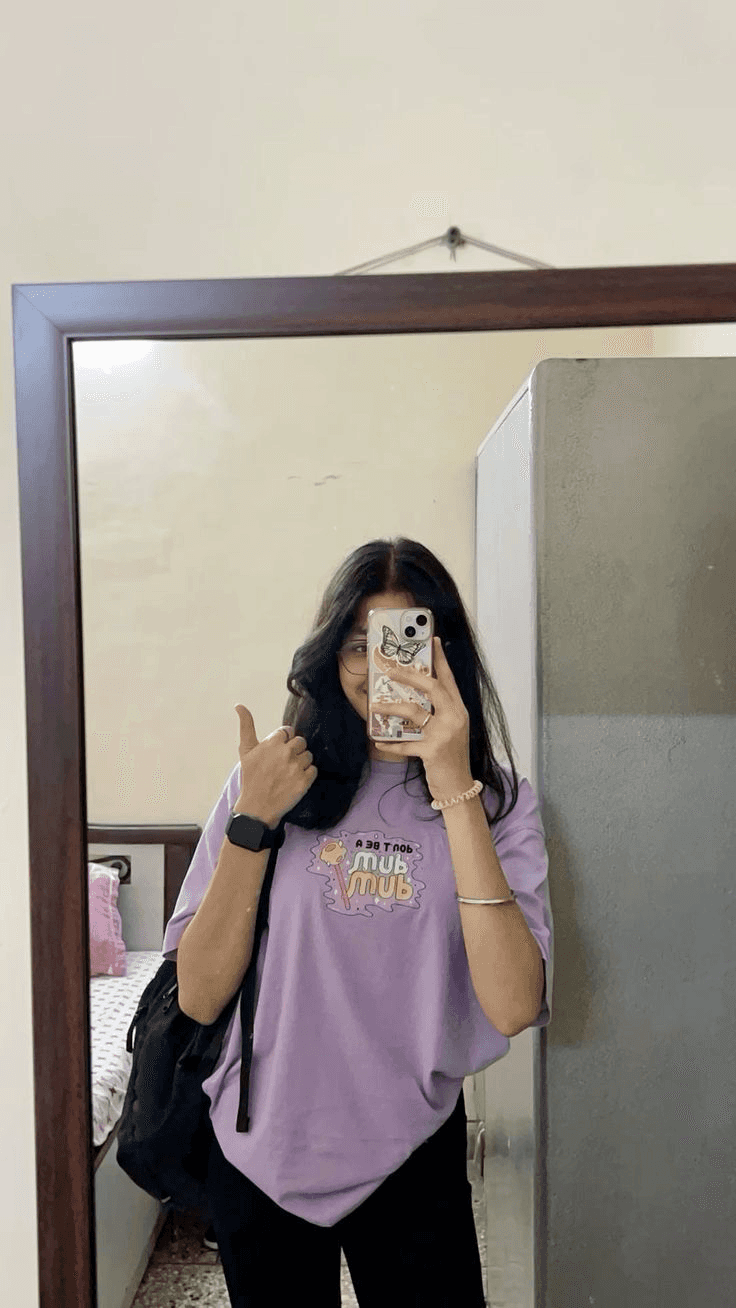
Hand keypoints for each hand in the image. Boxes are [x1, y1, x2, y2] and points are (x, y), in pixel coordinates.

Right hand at [233, 705, 317, 826]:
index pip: (288, 731)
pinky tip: (295, 780)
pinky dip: (307, 775)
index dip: (283, 741)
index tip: (277, 753)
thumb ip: (246, 725)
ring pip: (308, 755)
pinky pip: (314, 770)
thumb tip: (239, 705)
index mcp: (272, 742)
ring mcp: (296, 767)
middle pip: (301, 742)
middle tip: (283, 764)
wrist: (257, 807)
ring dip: (301, 762)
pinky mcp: (305, 781)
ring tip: (288, 773)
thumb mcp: (246, 750)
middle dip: (294, 750)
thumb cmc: (251, 777)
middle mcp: (286, 752)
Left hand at [373, 637, 474, 801]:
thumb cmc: (450, 758)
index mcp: (459, 710)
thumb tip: (411, 698)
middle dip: (409, 675)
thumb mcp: (450, 731)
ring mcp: (445, 733)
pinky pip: (405, 742)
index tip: (433, 640)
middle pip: (432, 687)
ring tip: (375, 705)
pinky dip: (390, 743)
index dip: (441, 659)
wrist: (458, 787)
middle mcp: (455, 717)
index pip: (449, 679)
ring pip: (414, 711)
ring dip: (391, 706)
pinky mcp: (433, 750)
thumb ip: (437, 714)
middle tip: (390, 668)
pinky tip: (379, 742)